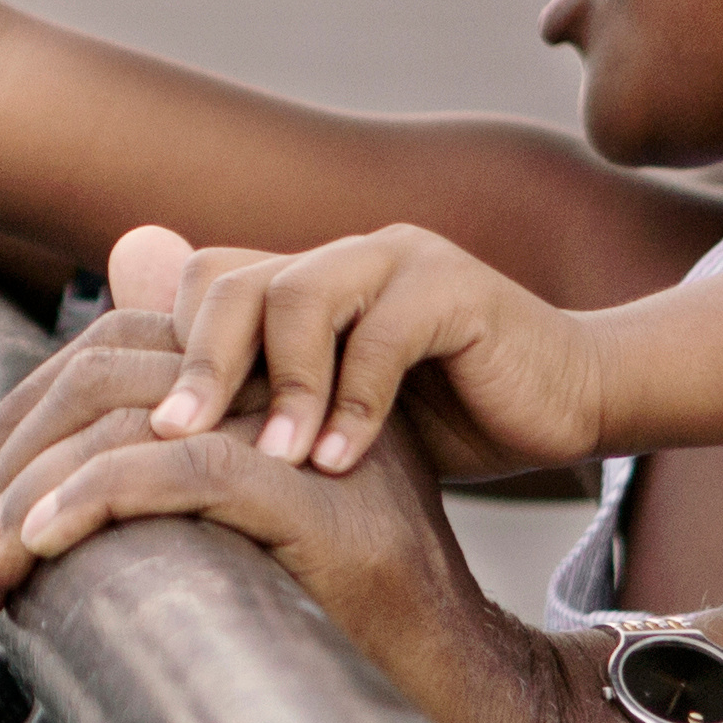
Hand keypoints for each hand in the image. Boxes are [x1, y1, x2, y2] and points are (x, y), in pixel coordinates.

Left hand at [0, 366, 533, 722]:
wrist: (481, 699)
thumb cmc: (367, 628)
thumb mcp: (261, 530)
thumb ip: (176, 463)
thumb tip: (67, 434)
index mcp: (275, 378)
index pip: (121, 347)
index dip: (28, 409)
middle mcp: (297, 386)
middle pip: (113, 369)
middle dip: (13, 451)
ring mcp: (318, 434)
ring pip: (136, 417)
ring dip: (33, 490)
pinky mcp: (330, 501)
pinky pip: (189, 473)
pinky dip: (96, 500)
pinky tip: (40, 543)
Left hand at [107, 222, 615, 488]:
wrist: (574, 402)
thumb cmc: (452, 421)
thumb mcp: (337, 425)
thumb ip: (265, 413)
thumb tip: (159, 445)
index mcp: (304, 280)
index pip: (199, 288)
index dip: (169, 352)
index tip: (148, 435)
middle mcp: (340, 257)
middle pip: (229, 284)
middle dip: (198, 368)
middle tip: (174, 439)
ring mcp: (398, 262)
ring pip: (297, 298)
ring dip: (280, 388)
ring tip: (277, 460)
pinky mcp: (456, 289)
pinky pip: (383, 335)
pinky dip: (356, 405)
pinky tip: (342, 465)